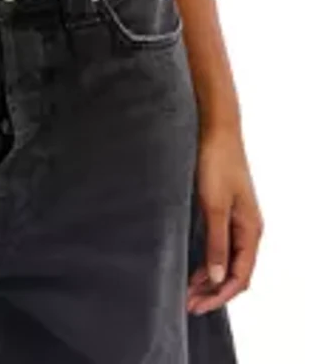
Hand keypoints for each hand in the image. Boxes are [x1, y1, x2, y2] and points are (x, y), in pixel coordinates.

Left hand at [188, 122, 262, 314]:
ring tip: (186, 290)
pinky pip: (220, 245)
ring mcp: (237, 220)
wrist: (216, 130)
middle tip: (187, 304)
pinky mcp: (224, 210)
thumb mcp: (214, 206)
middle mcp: (248, 229)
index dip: (219, 295)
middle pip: (234, 272)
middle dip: (212, 291)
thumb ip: (216, 242)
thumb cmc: (217, 163)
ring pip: (226, 260)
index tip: (197, 306)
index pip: (240, 276)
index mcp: (251, 230)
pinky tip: (191, 265)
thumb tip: (216, 278)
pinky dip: (207, 260)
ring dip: (208, 277)